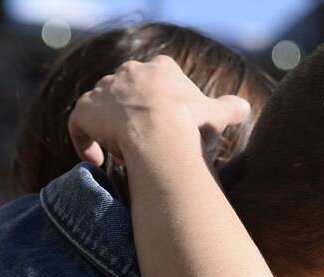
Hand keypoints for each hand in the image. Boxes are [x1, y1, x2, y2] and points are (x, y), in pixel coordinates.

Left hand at [68, 55, 251, 166]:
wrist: (161, 134)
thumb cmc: (191, 124)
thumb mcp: (218, 114)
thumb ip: (230, 108)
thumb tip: (244, 108)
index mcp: (161, 68)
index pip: (157, 79)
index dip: (160, 105)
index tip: (166, 126)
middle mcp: (129, 72)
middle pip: (128, 94)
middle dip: (134, 119)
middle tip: (147, 145)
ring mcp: (105, 89)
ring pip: (105, 110)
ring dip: (112, 132)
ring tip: (126, 156)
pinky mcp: (86, 108)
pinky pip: (79, 124)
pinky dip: (84, 142)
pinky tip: (97, 160)